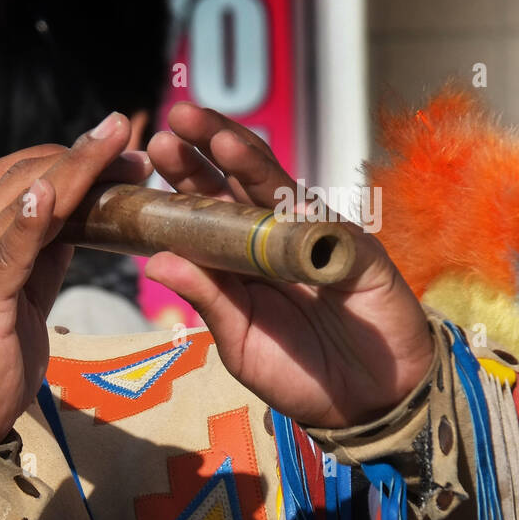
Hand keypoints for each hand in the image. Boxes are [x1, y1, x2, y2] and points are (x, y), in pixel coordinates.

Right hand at [0, 113, 149, 442]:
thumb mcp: (20, 297)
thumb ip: (40, 254)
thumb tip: (77, 216)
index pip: (11, 176)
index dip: (62, 157)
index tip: (112, 148)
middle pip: (19, 178)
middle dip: (78, 155)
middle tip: (126, 136)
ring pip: (20, 202)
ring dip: (73, 170)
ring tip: (116, 146)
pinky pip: (6, 251)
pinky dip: (28, 220)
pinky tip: (49, 193)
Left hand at [144, 102, 434, 428]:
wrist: (364, 400)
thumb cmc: (297, 370)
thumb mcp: (238, 338)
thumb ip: (206, 299)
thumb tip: (154, 260)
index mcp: (239, 255)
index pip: (206, 205)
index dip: (182, 177)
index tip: (154, 149)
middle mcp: (274, 236)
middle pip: (237, 181)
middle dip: (207, 147)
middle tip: (176, 119)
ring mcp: (315, 238)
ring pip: (279, 188)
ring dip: (248, 159)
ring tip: (217, 134)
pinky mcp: (355, 254)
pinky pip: (328, 228)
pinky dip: (305, 211)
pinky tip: (286, 200)